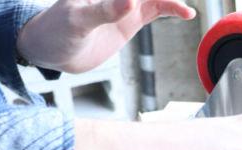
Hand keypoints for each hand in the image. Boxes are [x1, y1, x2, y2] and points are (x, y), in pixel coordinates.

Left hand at [17, 0, 195, 73]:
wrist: (53, 51)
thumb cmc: (57, 30)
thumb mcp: (78, 21)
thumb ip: (104, 11)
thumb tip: (131, 1)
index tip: (144, 2)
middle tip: (178, 1)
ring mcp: (126, 2)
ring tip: (186, 9)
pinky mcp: (132, 18)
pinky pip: (157, 9)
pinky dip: (172, 9)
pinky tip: (187, 14)